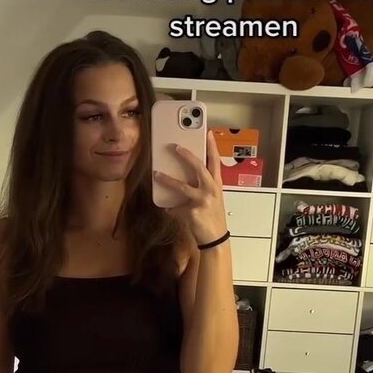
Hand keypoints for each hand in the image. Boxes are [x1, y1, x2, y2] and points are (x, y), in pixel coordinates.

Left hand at [154, 131, 227, 245]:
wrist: (215, 239)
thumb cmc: (213, 218)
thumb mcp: (212, 199)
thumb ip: (202, 187)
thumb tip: (184, 178)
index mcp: (216, 185)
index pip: (215, 162)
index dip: (212, 147)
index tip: (208, 133)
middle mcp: (211, 190)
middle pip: (199, 168)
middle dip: (187, 156)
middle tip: (175, 147)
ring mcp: (201, 201)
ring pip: (181, 186)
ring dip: (167, 180)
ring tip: (156, 174)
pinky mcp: (191, 212)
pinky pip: (175, 207)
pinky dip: (171, 209)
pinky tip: (170, 210)